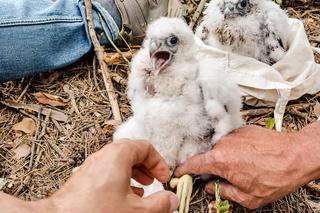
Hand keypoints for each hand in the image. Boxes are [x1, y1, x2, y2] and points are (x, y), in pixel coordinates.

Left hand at [37, 140, 178, 212]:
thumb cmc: (94, 211)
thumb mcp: (135, 210)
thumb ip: (158, 205)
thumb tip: (171, 201)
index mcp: (118, 155)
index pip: (145, 147)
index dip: (159, 163)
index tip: (163, 177)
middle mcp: (105, 155)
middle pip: (133, 152)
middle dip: (147, 167)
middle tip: (154, 180)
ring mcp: (93, 165)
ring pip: (120, 162)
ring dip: (135, 173)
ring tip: (141, 189)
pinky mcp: (86, 176)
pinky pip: (109, 171)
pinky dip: (121, 179)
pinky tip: (124, 197)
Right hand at [175, 124, 319, 208]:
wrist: (297, 154)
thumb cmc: (276, 176)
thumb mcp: (249, 197)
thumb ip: (224, 192)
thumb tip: (213, 187)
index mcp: (220, 161)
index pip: (193, 164)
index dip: (183, 169)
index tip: (178, 173)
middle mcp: (223, 144)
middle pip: (207, 156)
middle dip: (209, 167)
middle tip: (218, 177)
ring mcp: (233, 134)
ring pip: (219, 148)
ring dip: (223, 157)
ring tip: (239, 167)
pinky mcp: (243, 129)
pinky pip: (231, 140)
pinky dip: (233, 149)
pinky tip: (246, 157)